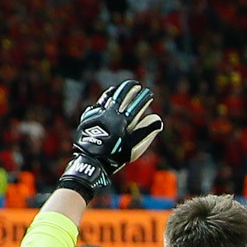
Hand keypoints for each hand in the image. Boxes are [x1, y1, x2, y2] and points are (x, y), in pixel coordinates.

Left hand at [57, 78, 163, 194]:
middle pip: (122, 97)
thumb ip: (146, 132)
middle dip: (130, 90)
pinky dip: (104, 100)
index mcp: (123, 121)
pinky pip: (97, 105)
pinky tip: (106, 98)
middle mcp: (111, 115)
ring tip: (120, 88)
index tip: (148, 93)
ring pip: (108, 98)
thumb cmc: (115, 156)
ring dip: (116, 92)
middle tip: (135, 85)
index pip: (136, 106)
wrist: (91, 161)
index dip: (143, 98)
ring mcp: (98, 115)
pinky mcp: (88, 118)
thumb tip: (157, 119)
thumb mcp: (134, 148)